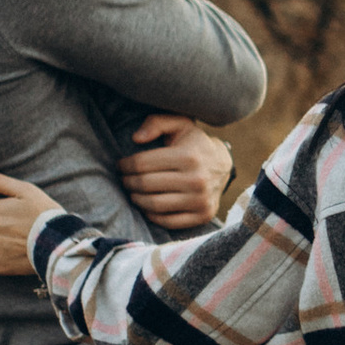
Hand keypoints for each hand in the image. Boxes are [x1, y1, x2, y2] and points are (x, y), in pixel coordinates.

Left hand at [122, 114, 231, 230]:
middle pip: (145, 185)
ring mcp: (200, 200)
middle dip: (128, 182)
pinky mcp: (203, 215)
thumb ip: (156, 123)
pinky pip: (168, 221)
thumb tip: (136, 138)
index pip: (142, 164)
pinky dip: (152, 215)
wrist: (223, 166)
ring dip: (137, 199)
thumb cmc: (194, 144)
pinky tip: (148, 206)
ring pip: (154, 205)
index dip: (125, 165)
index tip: (121, 165)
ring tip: (133, 192)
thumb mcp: (179, 125)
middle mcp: (196, 179)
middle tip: (124, 179)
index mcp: (188, 156)